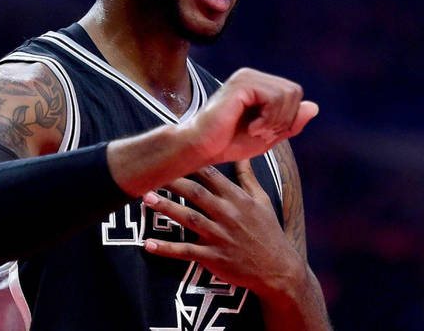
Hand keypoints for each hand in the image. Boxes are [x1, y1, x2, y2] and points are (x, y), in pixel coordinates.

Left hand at [141, 159, 305, 302]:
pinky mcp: (213, 257)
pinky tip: (148, 244)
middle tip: (151, 173)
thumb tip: (242, 154)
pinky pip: (186, 251)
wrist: (278, 269)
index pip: (211, 176)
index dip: (192, 164)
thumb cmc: (268, 232)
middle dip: (173, 182)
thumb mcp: (262, 201)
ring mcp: (219, 236)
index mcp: (237, 199)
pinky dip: (166, 248)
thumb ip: (247, 177)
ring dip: (166, 208)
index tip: (173, 154)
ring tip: (146, 199)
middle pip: (196, 193)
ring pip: (188, 218)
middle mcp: (227, 214)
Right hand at [183, 68, 317, 165]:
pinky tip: (251, 128)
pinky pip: (274, 97)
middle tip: (263, 133)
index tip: (268, 133)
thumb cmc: (228, 143)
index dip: (289, 118)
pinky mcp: (241, 85)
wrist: (200, 148)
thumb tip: (315, 106)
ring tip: (256, 131)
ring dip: (276, 120)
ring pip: (287, 94)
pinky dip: (268, 119)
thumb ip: (291, 122)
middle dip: (285, 118)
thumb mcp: (268, 136)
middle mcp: (252, 76)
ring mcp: (246, 78)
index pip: (294, 94)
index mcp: (258, 85)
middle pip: (294, 92)